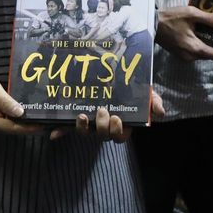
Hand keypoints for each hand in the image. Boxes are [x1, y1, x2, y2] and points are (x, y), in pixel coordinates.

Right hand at [0, 64, 41, 134]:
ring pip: (10, 127)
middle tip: (47, 121)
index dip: (29, 127)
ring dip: (24, 123)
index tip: (43, 125)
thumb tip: (21, 113)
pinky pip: (6, 121)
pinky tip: (28, 113)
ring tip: (41, 117)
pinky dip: (17, 118)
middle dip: (29, 126)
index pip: (12, 127)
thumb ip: (6, 101)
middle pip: (12, 129)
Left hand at [50, 90, 165, 142]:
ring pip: (86, 133)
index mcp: (122, 124)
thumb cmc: (135, 89)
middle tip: (102, 111)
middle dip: (102, 127)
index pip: (120, 136)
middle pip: (102, 136)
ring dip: (82, 129)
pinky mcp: (78, 117)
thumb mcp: (147, 93)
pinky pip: (67, 128)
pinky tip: (52, 133)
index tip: (118, 118)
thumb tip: (160, 113)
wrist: (120, 76)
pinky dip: (60, 132)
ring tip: (81, 117)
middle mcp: (106, 126)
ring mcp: (91, 123)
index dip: (117, 131)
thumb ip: (154, 102)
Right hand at [155, 5, 212, 62]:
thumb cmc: (170, 18)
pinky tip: (207, 36)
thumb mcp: (191, 14)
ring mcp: (184, 56)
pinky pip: (196, 51)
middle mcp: (191, 56)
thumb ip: (209, 19)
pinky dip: (203, 45)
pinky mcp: (180, 53)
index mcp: (195, 48)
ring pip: (203, 53)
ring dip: (211, 47)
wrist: (150, 24)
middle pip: (211, 55)